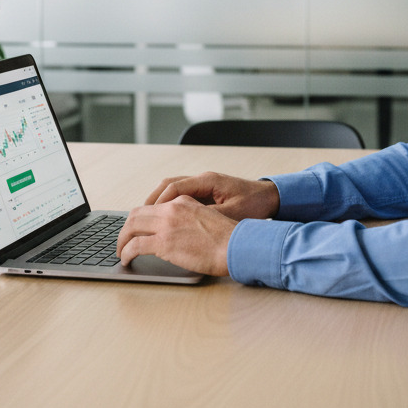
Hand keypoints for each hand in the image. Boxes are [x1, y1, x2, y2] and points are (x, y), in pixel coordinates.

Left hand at [116, 195, 235, 275]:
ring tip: (121, 252)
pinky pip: (135, 246)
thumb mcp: (206, 218)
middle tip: (123, 241)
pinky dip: (126, 253)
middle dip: (125, 229)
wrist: (235, 245)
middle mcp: (171, 210)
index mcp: (182, 202)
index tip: (136, 230)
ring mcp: (166, 226)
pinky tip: (126, 259)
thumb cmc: (227, 239)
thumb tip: (178, 232)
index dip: (140, 219)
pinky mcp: (164, 243)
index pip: (152, 207)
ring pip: (131, 228)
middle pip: (136, 214)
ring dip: (122, 240)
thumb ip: (189, 219)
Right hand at [146, 172, 279, 220]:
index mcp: (207, 181)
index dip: (159, 203)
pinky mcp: (206, 193)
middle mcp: (202, 180)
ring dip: (158, 202)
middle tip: (137, 218)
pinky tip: (164, 219)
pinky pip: (181, 195)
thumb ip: (209, 218)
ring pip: (172, 189)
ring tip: (145, 219)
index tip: (148, 216)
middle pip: (168, 185)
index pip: (174, 187)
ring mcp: (204, 185)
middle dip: (151, 201)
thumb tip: (186, 227)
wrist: (271, 198)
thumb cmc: (255, 204)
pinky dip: (169, 205)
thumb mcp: (232, 215)